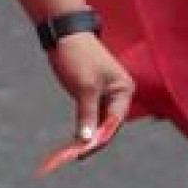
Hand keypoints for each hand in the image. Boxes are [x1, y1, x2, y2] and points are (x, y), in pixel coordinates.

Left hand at [47, 32, 133, 157]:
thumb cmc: (78, 56)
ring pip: (99, 121)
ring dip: (87, 134)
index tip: (83, 153)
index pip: (114, 122)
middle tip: (75, 156)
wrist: (64, 31)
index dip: (100, 138)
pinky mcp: (94, 92)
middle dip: (93, 139)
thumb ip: (87, 115)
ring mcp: (107, 93)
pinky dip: (83, 125)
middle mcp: (119, 93)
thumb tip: (87, 141)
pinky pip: (91, 113)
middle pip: (108, 124)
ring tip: (72, 152)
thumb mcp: (84, 87)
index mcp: (124, 90)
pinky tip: (74, 139)